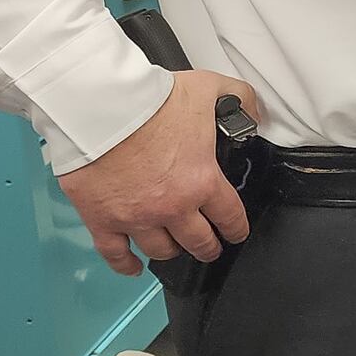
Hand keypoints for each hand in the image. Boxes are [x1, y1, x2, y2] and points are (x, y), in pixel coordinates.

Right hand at [57, 69, 260, 276]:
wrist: (101, 108)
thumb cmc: (150, 100)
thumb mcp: (209, 89)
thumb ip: (240, 98)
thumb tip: (253, 113)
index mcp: (201, 181)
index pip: (230, 216)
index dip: (236, 228)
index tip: (236, 233)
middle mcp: (172, 207)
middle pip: (198, 242)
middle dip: (208, 247)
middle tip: (210, 247)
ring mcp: (137, 218)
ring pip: (161, 250)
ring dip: (172, 250)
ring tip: (177, 248)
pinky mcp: (103, 220)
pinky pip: (116, 254)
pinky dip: (126, 265)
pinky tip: (134, 267)